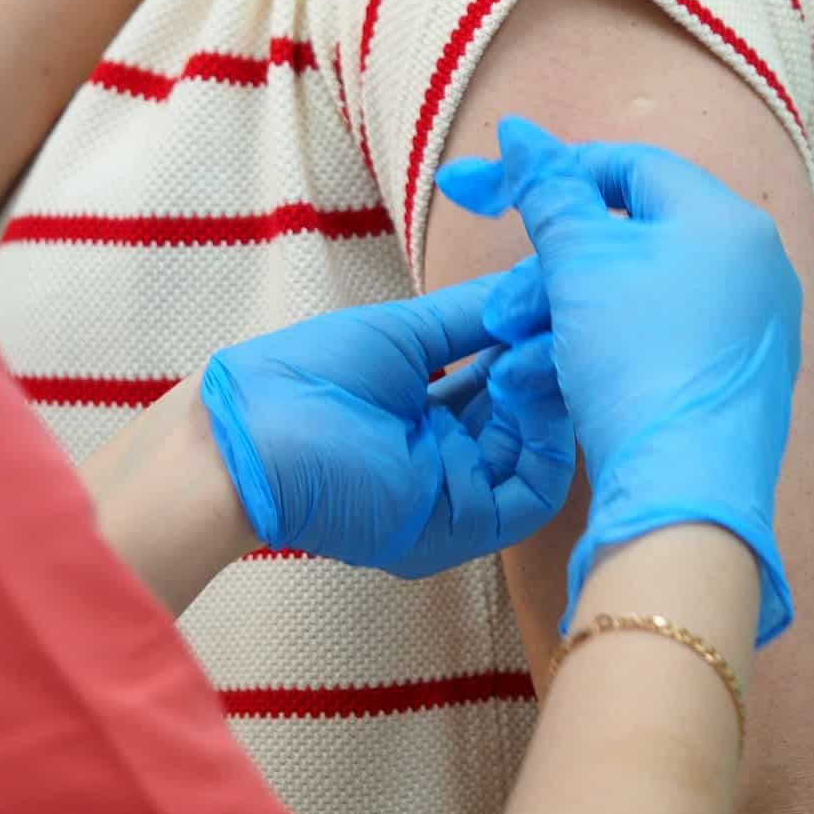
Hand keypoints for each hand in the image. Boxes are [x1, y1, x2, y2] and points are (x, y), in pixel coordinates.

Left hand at [200, 274, 573, 577]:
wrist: (253, 437)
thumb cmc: (308, 377)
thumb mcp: (405, 334)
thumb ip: (474, 315)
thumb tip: (536, 286)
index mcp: (423, 415)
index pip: (500, 385)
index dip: (528, 346)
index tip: (550, 304)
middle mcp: (445, 458)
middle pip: (524, 420)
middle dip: (544, 370)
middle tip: (559, 324)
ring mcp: (453, 495)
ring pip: (535, 456)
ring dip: (547, 401)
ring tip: (538, 351)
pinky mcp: (458, 527)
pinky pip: (529, 495)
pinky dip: (545, 444)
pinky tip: (530, 389)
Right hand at [438, 118, 801, 644]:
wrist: (686, 491)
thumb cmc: (640, 362)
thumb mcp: (579, 263)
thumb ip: (547, 190)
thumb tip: (517, 132)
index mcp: (728, 219)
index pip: (631, 166)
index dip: (553, 174)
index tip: (484, 191)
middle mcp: (753, 267)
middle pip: (629, 240)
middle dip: (551, 272)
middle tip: (501, 308)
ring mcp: (749, 331)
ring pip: (633, 302)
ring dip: (561, 321)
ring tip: (512, 359)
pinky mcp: (731, 386)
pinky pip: (654, 348)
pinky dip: (597, 357)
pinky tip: (546, 386)